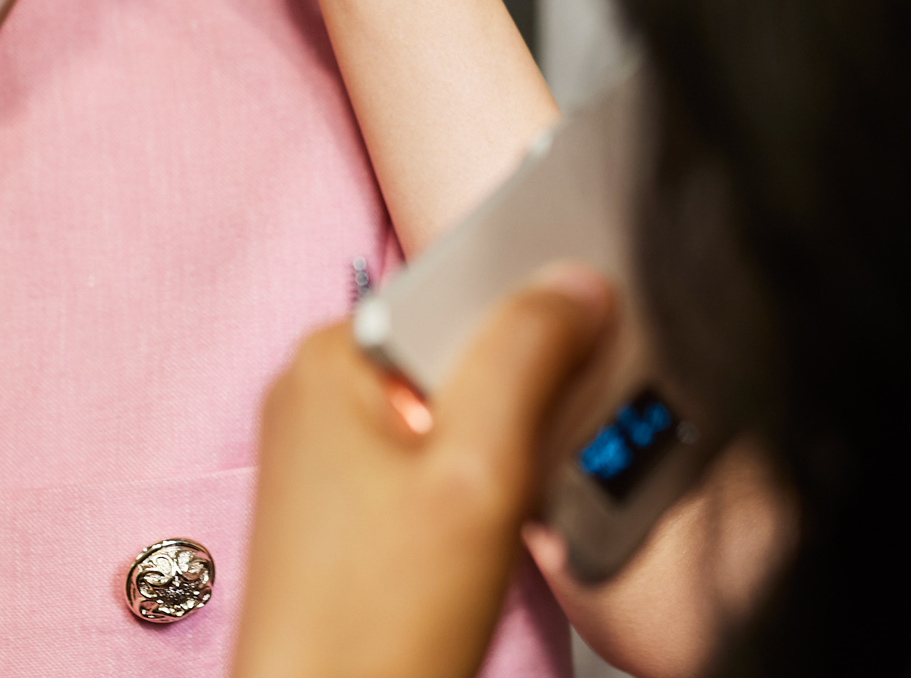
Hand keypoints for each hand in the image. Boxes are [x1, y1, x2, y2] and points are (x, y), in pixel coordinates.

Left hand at [232, 269, 614, 677]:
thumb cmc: (372, 626)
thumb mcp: (477, 473)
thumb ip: (527, 359)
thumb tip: (573, 283)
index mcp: (333, 356)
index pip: (460, 283)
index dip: (536, 313)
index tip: (590, 348)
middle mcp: (320, 391)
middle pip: (463, 346)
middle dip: (526, 392)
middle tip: (544, 455)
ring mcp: (331, 451)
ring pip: (460, 408)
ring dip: (513, 446)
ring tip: (518, 504)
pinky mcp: (350, 504)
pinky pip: (439, 457)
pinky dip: (485, 484)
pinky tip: (495, 531)